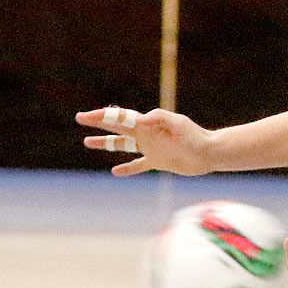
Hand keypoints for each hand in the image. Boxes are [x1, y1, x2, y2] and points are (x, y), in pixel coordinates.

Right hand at [75, 106, 213, 176]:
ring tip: (87, 142)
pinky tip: (115, 171)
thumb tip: (143, 118)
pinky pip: (138, 165)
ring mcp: (150, 148)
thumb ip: (160, 118)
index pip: (120, 118)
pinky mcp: (157, 161)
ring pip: (122, 145)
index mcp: (147, 123)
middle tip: (80, 118)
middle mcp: (145, 134)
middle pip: (116, 127)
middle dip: (98, 123)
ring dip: (105, 143)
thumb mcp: (178, 123)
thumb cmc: (194, 135)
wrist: (208, 152)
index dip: (102, 116)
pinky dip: (127, 168)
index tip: (86, 116)